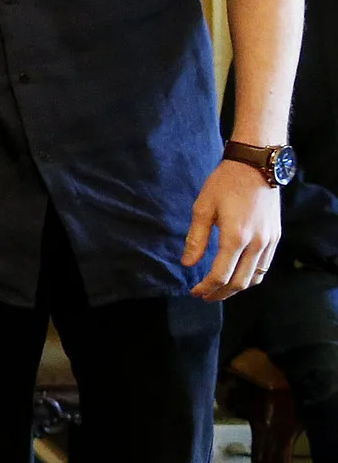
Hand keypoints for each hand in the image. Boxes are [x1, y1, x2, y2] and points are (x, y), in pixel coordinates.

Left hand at [182, 159, 281, 300]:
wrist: (256, 166)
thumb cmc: (224, 184)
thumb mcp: (203, 208)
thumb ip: (196, 238)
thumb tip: (187, 264)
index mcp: (236, 237)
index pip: (221, 274)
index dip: (207, 287)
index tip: (195, 292)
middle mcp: (257, 243)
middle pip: (240, 282)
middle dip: (221, 293)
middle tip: (205, 296)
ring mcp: (270, 241)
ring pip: (256, 277)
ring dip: (237, 287)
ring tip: (220, 289)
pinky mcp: (276, 237)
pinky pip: (265, 266)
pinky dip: (251, 276)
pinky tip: (238, 274)